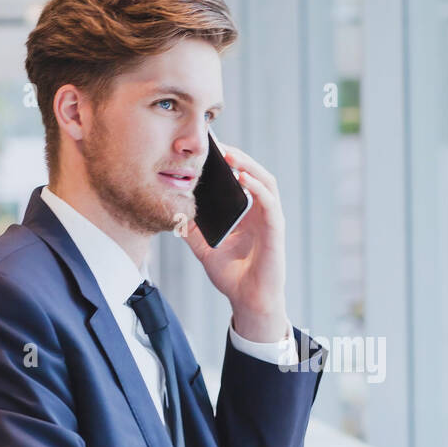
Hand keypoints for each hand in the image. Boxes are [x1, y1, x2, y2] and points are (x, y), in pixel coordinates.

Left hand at [182, 143, 287, 342]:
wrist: (247, 301)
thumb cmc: (231, 275)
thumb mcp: (204, 248)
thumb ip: (191, 230)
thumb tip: (172, 211)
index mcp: (246, 213)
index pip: (240, 179)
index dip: (228, 161)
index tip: (209, 148)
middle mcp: (260, 212)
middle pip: (254, 174)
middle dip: (238, 156)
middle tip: (217, 145)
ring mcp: (270, 220)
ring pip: (266, 182)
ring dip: (250, 166)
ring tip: (231, 156)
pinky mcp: (275, 231)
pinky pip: (270, 204)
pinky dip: (258, 188)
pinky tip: (243, 179)